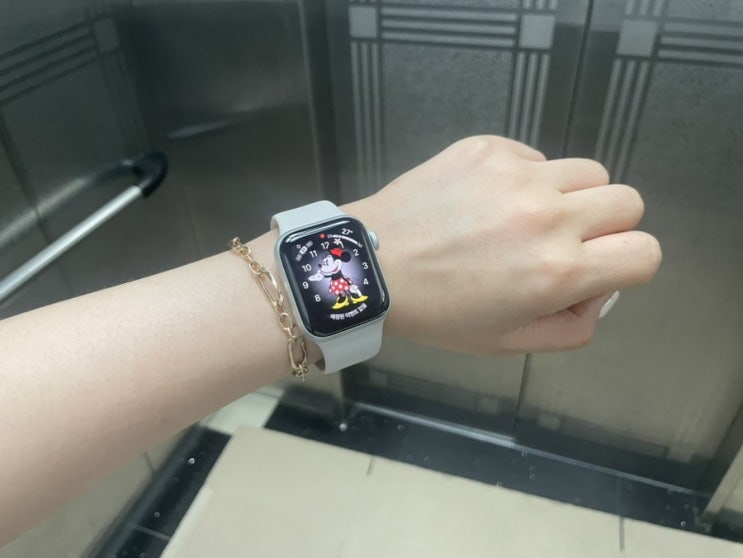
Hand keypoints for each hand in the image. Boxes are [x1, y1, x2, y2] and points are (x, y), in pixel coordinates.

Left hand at [346, 136, 660, 353]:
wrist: (371, 266)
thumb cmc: (438, 313)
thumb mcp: (508, 343)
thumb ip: (572, 327)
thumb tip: (598, 292)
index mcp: (558, 272)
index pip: (645, 253)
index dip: (627, 265)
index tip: (596, 269)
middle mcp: (548, 216)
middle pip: (628, 202)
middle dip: (607, 227)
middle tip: (563, 243)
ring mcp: (518, 175)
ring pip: (589, 172)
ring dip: (572, 196)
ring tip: (527, 216)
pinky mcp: (489, 147)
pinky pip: (537, 156)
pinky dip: (527, 177)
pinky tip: (487, 199)